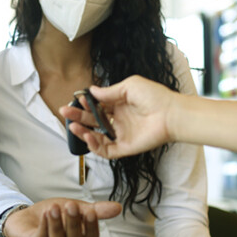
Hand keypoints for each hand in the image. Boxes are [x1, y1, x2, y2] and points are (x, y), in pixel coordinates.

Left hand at [2, 198, 120, 236]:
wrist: (28, 216)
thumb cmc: (54, 213)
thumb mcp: (76, 207)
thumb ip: (96, 209)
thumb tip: (118, 207)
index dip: (92, 227)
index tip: (91, 211)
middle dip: (73, 223)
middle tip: (71, 206)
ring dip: (57, 224)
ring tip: (54, 208)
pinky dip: (44, 226)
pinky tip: (46, 214)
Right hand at [59, 75, 175, 158]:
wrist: (171, 113)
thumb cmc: (155, 97)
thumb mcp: (129, 86)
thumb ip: (109, 91)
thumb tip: (91, 90)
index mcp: (119, 105)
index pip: (97, 106)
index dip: (85, 103)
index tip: (77, 98)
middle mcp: (119, 120)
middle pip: (93, 120)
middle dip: (78, 116)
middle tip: (65, 111)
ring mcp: (121, 134)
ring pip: (96, 137)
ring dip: (83, 132)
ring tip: (72, 125)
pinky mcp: (125, 147)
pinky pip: (106, 150)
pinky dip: (95, 146)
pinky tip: (88, 136)